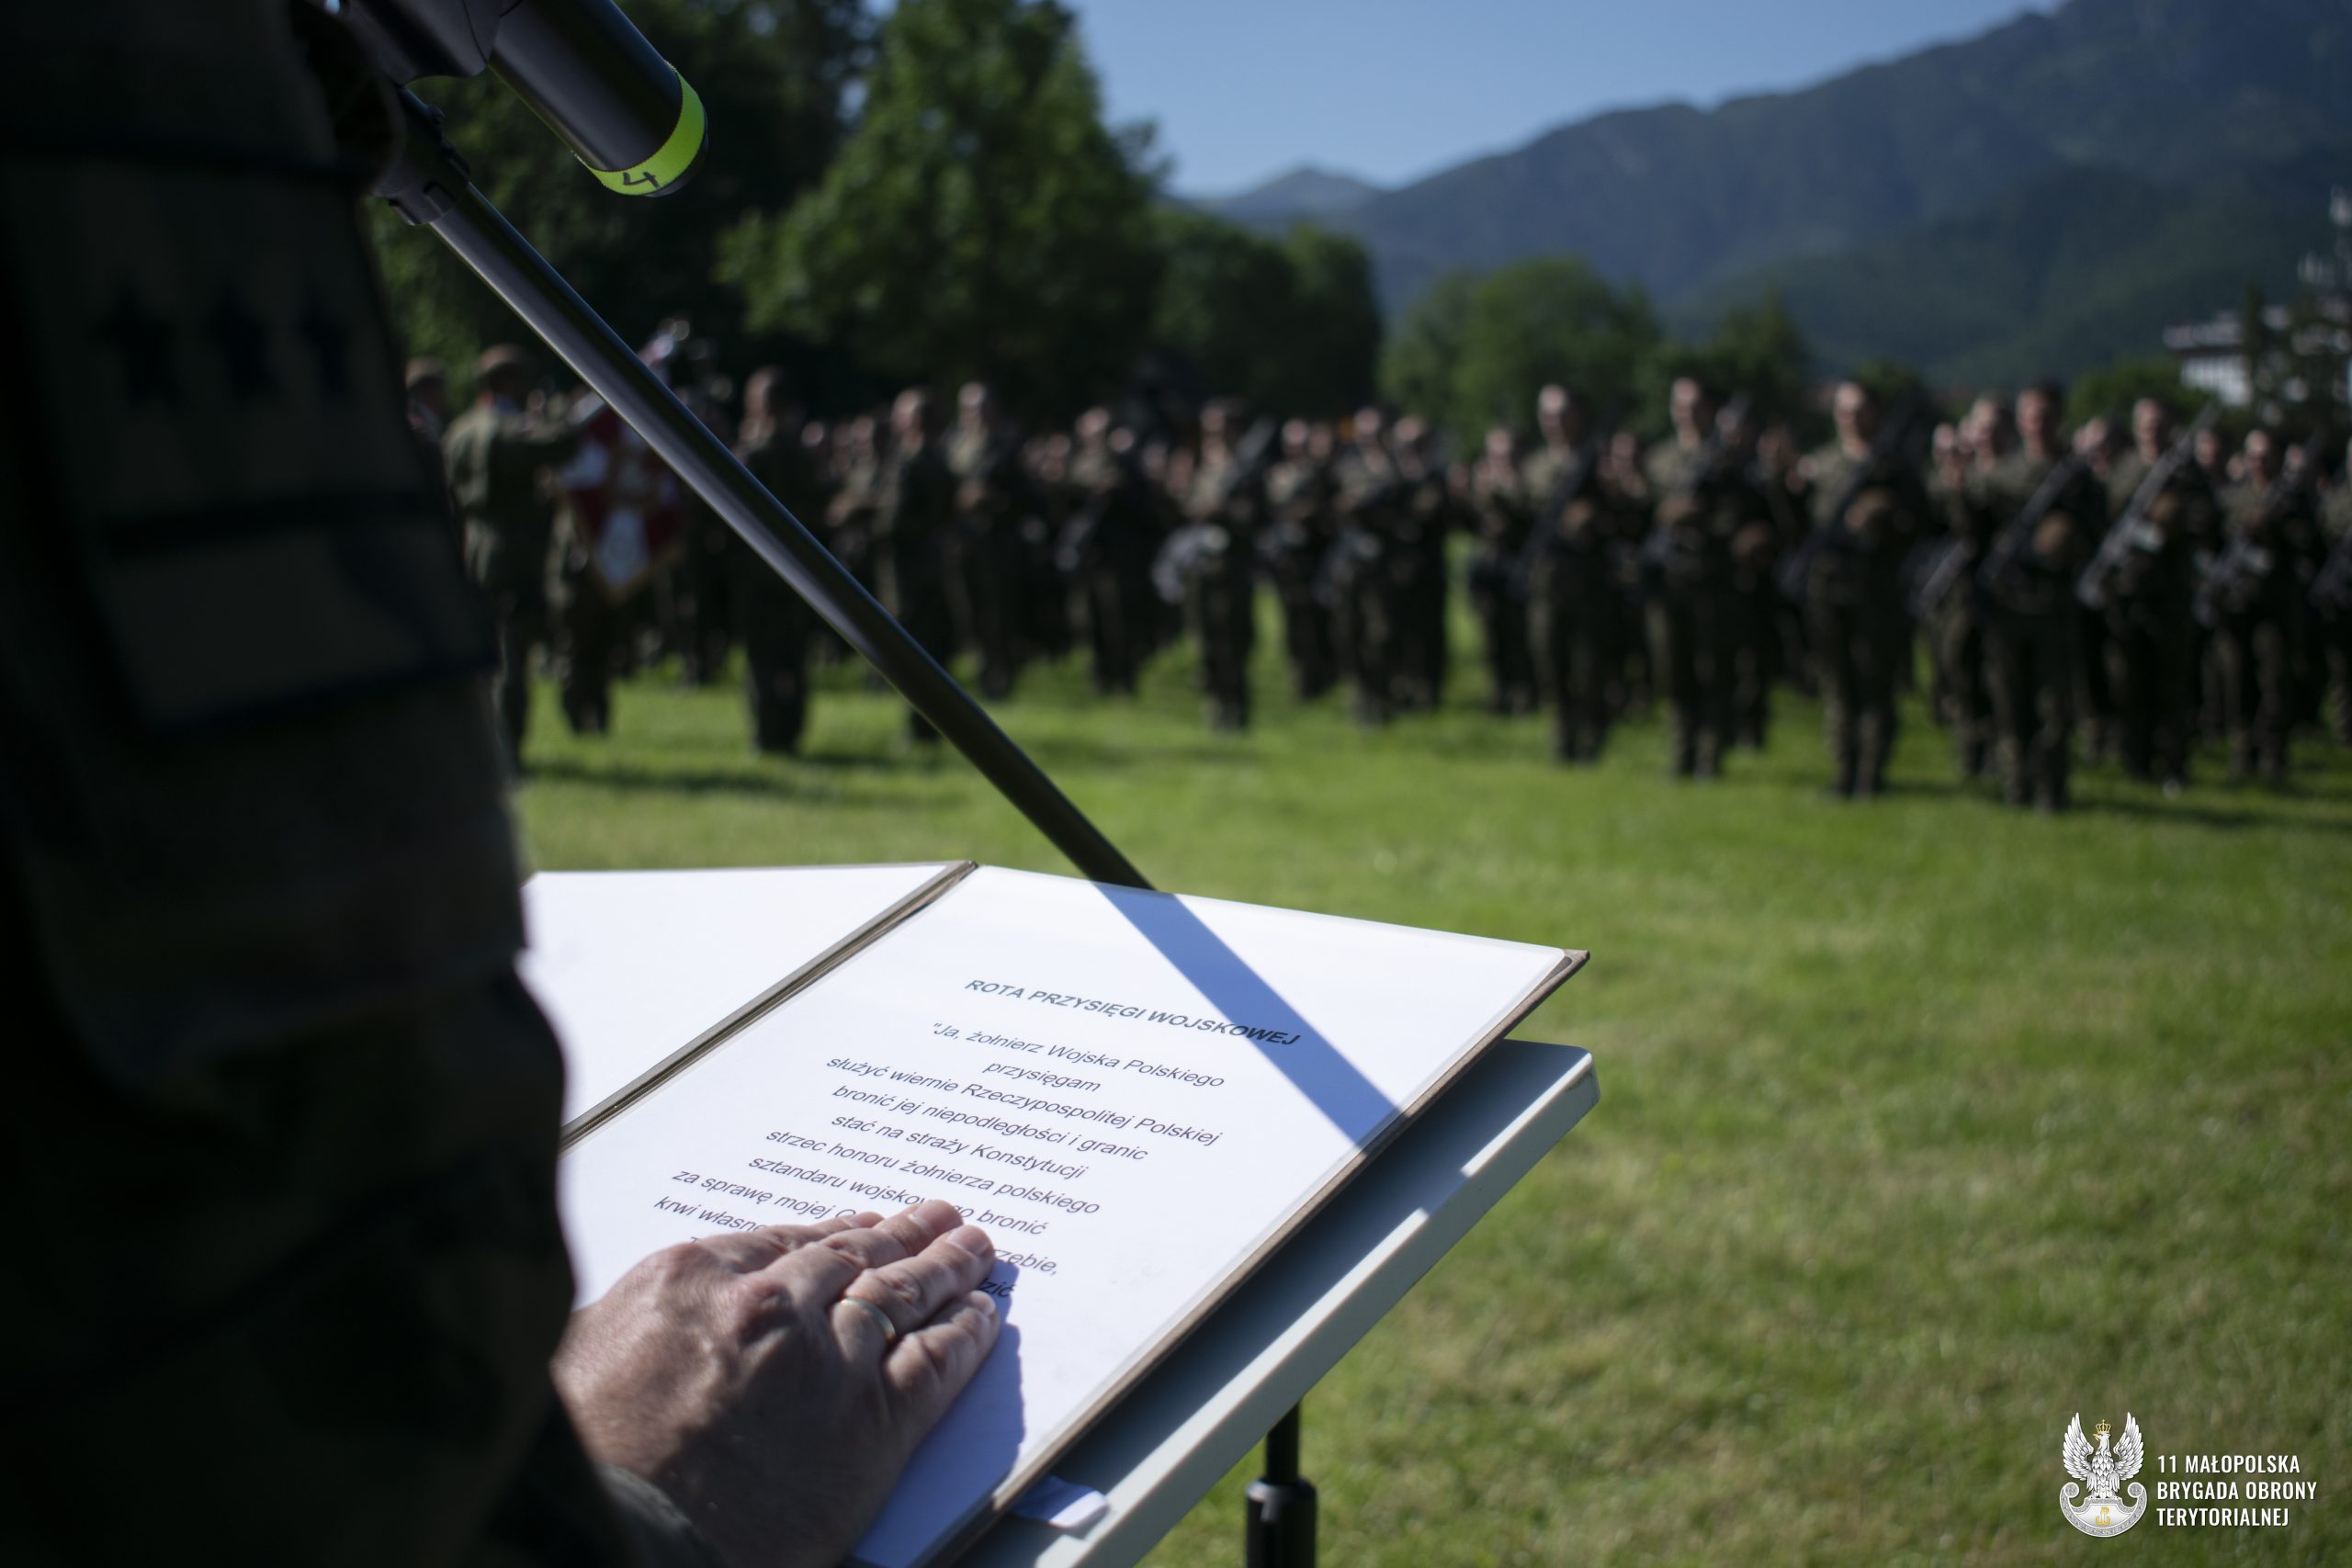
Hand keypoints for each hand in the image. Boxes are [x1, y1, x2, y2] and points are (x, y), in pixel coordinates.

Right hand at [554, 1200, 1000, 1567]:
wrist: (623, 1536)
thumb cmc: (586, 1461)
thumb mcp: (583, 1354)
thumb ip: (644, 1318)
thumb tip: (671, 1313)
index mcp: (692, 1278)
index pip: (783, 1243)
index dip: (834, 1234)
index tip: (862, 1225)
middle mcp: (768, 1305)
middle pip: (853, 1259)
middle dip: (901, 1237)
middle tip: (938, 1219)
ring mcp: (826, 1360)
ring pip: (904, 1296)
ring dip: (946, 1268)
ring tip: (973, 1251)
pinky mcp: (871, 1421)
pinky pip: (935, 1362)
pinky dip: (965, 1334)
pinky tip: (982, 1317)